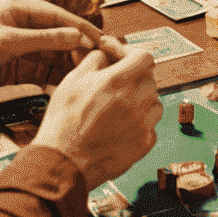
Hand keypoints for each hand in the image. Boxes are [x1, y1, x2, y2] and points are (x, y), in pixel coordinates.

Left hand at [0, 0, 104, 91]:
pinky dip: (56, 78)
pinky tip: (68, 87)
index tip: (103, 43)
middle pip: (62, 36)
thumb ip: (42, 40)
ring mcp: (24, 47)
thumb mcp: (5, 41)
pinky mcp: (19, 66)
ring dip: (70, 65)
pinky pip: (44, 71)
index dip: (84, 30)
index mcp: (24, 9)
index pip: (61, 18)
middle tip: (99, 64)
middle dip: (81, 48)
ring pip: (56, 55)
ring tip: (88, 77)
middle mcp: (28, 26)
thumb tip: (78, 37)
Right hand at [35, 42, 161, 187]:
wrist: (63, 162)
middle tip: (118, 84)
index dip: (133, 55)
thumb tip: (105, 54)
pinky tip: (122, 126)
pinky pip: (151, 125)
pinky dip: (141, 123)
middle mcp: (135, 100)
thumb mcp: (72, 82)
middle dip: (135, 77)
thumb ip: (93, 62)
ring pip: (155, 102)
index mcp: (118, 81)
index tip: (122, 58)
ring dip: (142, 100)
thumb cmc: (63, 123)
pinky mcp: (143, 144)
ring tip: (120, 106)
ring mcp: (142, 123)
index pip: (144, 57)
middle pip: (150, 78)